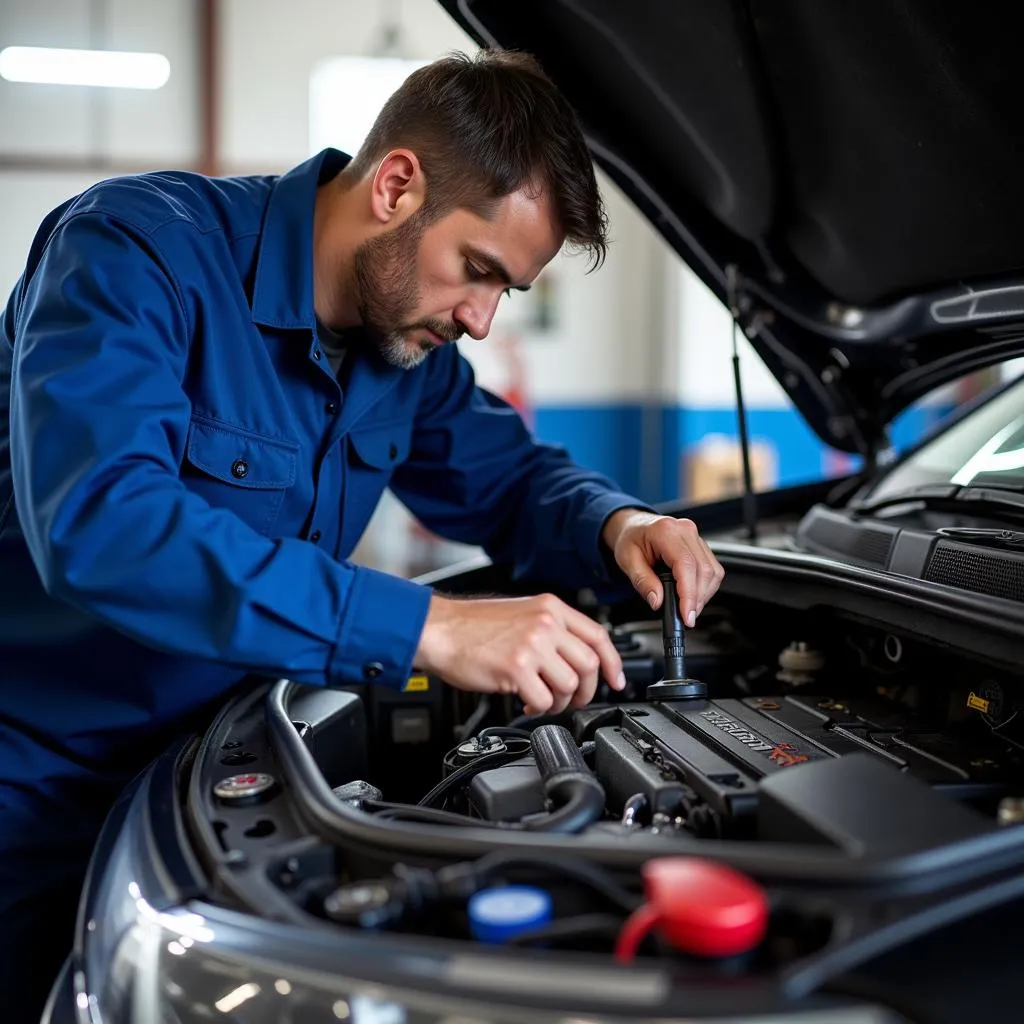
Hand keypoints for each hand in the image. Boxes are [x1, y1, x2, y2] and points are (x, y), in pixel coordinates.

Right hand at [414, 593, 625, 715]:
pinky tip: (524, 700)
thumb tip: (576, 657)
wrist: (439, 629)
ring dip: (559, 701)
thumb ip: (551, 629)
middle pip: (589, 663)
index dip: (613, 663)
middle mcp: (546, 622)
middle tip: (573, 699)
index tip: (616, 680)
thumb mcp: (522, 613)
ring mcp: (532, 644)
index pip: (598, 635)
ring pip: (569, 684)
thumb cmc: (473, 625)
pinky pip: (543, 699)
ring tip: (542, 699)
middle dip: (586, 690)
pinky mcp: (516, 668)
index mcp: (550, 607)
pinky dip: (537, 707)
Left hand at [603, 509, 723, 625]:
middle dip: (697, 599)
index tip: (687, 614)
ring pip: (713, 571)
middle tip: (686, 617)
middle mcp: (685, 531)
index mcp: (665, 531)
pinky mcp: (701, 545)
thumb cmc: (629, 539)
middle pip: (704, 570)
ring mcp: (695, 537)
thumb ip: (643, 581)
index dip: (689, 593)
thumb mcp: (627, 561)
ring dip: (703, 594)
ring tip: (688, 608)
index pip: (686, 565)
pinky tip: (692, 595)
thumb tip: (657, 601)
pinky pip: (712, 568)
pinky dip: (705, 587)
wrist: (633, 526)